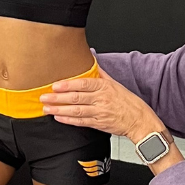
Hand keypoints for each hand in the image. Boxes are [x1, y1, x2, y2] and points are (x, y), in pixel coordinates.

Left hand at [41, 69, 162, 142]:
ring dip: (59, 109)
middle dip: (58, 98)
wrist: (140, 121)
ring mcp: (100, 112)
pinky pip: (81, 122)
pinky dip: (68, 120)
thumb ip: (101, 74)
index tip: (55, 85)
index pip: (84, 84)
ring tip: (47, 107)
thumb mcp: (116, 84)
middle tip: (44, 96)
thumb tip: (92, 61)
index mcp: (105, 87)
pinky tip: (59, 117)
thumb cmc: (128, 102)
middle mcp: (102, 99)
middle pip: (77, 98)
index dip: (68, 85)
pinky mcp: (99, 124)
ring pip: (76, 110)